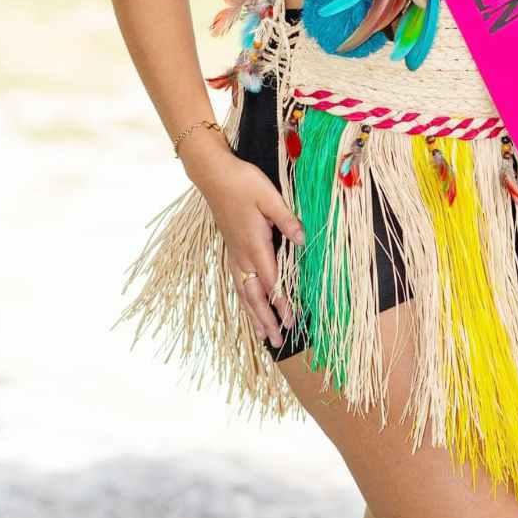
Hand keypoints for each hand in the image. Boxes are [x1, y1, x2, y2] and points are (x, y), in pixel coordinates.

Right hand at [193, 146, 304, 345]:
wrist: (214, 175)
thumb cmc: (243, 182)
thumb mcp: (270, 196)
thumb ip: (286, 219)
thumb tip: (303, 240)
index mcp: (255, 244)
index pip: (271, 281)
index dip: (281, 303)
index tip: (292, 321)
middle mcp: (242, 255)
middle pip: (255, 296)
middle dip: (267, 319)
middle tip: (279, 341)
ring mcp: (235, 254)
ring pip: (244, 293)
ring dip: (254, 315)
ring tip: (264, 336)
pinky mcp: (232, 249)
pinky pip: (238, 283)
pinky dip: (245, 301)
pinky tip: (249, 307)